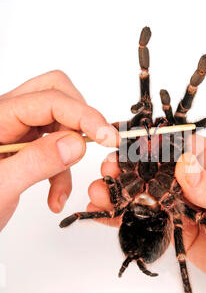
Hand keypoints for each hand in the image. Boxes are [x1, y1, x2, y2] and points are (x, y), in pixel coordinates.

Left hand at [0, 70, 116, 230]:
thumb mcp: (0, 186)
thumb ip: (37, 162)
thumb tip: (76, 143)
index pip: (49, 100)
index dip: (83, 115)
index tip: (107, 136)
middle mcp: (8, 118)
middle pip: (55, 95)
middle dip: (80, 119)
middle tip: (97, 143)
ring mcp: (16, 132)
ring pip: (60, 123)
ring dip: (71, 154)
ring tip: (62, 187)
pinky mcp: (24, 148)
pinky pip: (55, 148)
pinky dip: (62, 174)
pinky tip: (55, 197)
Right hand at [87, 135, 205, 292]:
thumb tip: (183, 164)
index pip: (181, 146)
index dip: (154, 145)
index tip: (128, 145)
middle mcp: (197, 179)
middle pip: (158, 168)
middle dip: (131, 168)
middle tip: (108, 169)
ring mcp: (185, 203)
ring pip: (149, 193)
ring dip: (123, 191)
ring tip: (99, 192)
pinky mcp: (177, 226)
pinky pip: (149, 218)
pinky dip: (127, 216)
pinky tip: (106, 213)